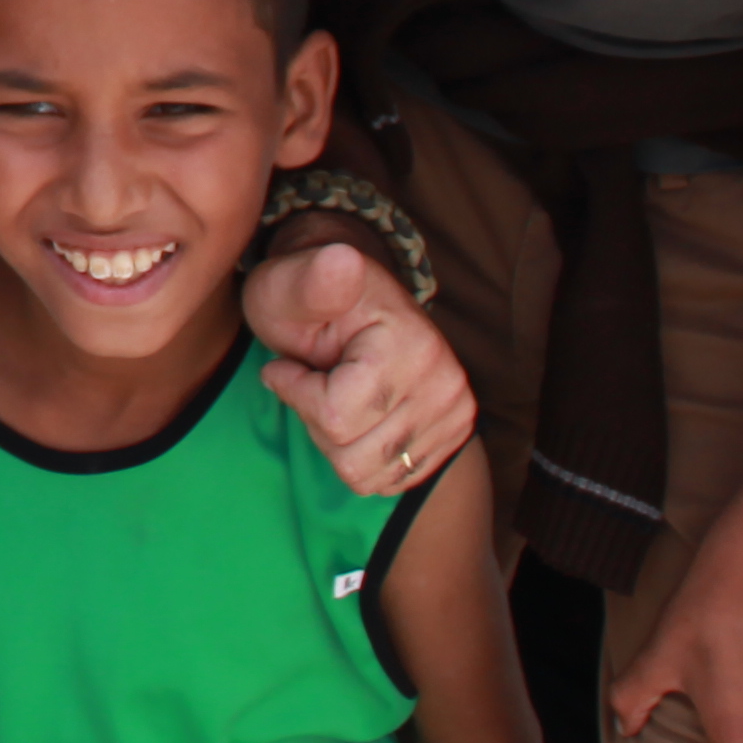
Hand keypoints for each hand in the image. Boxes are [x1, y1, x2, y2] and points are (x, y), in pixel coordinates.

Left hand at [243, 239, 475, 495]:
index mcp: (414, 344)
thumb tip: (341, 262)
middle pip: (352, 455)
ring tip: (335, 393)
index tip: (288, 362)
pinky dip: (359, 456)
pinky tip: (357, 414)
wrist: (348, 300)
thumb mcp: (287, 286)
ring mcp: (455, 414)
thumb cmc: (304, 297)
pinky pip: (389, 481)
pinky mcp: (452, 437)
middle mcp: (447, 384)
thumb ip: (308, 283)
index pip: (335, 417)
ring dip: (335, 442)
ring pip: (367, 475)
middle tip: (316, 378)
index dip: (296, 393)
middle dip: (315, 421)